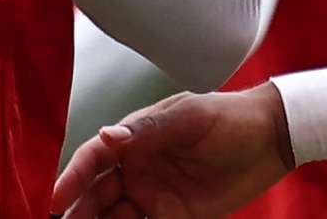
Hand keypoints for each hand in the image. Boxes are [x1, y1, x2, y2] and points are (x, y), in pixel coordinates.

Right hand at [52, 85, 292, 218]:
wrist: (271, 139)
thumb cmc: (227, 118)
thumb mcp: (188, 118)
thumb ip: (147, 130)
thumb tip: (107, 135)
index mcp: (134, 138)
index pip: (93, 158)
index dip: (72, 178)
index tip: (56, 200)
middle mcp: (137, 167)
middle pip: (97, 192)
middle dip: (76, 211)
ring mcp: (154, 194)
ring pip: (113, 215)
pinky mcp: (175, 216)